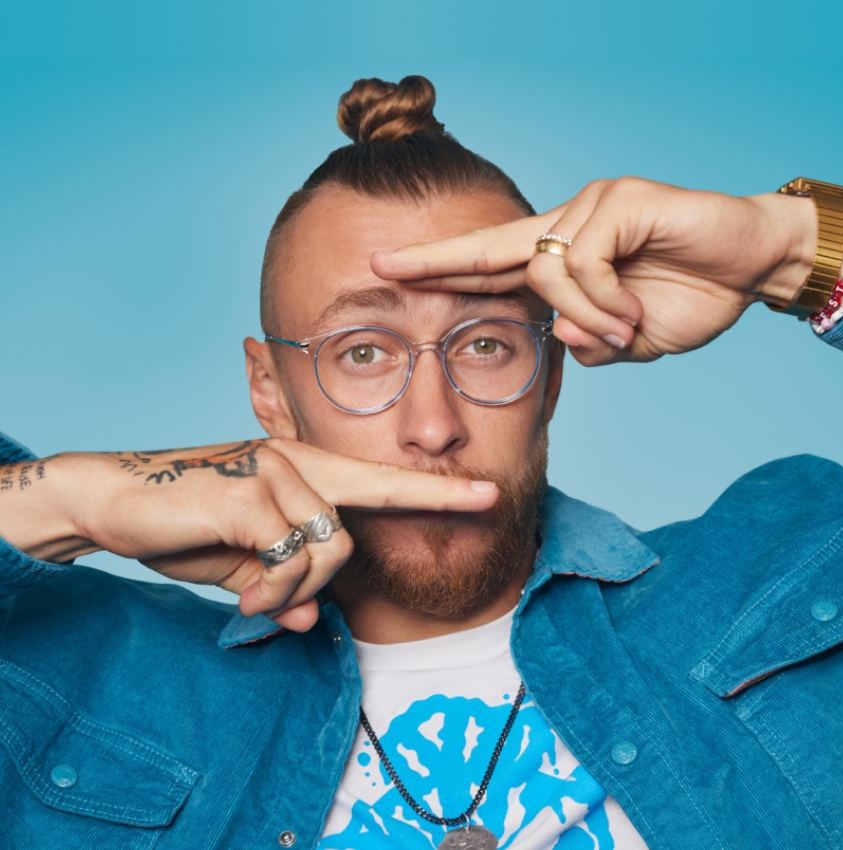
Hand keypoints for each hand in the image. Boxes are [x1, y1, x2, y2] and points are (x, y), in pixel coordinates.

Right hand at [0, 440, 496, 630]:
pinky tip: (248, 595)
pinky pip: (291, 557)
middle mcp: (298, 458)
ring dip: (295, 588)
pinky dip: (273, 590)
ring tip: (259, 596)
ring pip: (330, 549)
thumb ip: (281, 585)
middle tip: (363, 557)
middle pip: (367, 514)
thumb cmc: (187, 524)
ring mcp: (276, 469)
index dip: (439, 489)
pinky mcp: (250, 490)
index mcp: (305, 467)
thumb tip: (308, 620)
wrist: (115, 498)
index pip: (382, 478)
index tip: (489, 493)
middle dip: (383, 538)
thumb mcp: (243, 565)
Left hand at [372, 177, 817, 365]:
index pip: (488, 261)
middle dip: (432, 260)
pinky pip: (584, 262)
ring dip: (583, 315)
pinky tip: (632, 312)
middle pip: (488, 245)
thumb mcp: (625, 337)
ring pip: (546, 273)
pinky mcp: (619, 199)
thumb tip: (561, 341)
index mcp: (561, 253)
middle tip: (380, 267)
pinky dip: (604, 299)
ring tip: (626, 330)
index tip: (389, 272)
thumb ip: (587, 340)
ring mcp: (590, 205)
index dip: (440, 268)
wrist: (750, 265)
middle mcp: (565, 221)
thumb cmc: (689, 296)